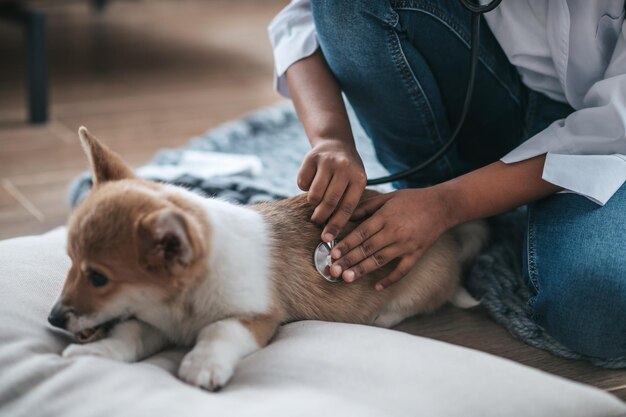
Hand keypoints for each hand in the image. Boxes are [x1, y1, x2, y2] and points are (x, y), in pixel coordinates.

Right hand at [298, 139, 366, 241]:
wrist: (335, 143)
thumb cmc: (346, 172)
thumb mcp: (355, 183)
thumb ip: (347, 203)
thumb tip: (332, 233)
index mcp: (359, 178)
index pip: (347, 207)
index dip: (336, 225)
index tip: (327, 239)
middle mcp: (345, 168)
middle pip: (329, 202)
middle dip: (321, 217)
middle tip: (317, 221)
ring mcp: (328, 161)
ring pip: (314, 195)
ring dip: (312, 202)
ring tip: (316, 200)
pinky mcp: (311, 158)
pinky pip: (302, 183)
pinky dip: (304, 187)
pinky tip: (312, 182)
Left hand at [329, 187, 452, 289]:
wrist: (442, 206)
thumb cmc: (412, 199)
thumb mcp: (388, 197)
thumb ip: (366, 207)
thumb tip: (346, 216)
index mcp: (386, 217)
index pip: (361, 233)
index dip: (346, 244)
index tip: (333, 253)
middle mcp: (395, 232)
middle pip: (368, 249)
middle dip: (349, 260)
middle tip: (333, 270)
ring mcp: (406, 245)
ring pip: (380, 260)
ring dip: (362, 270)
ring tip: (347, 278)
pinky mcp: (416, 254)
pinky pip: (402, 270)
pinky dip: (390, 279)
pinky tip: (377, 287)